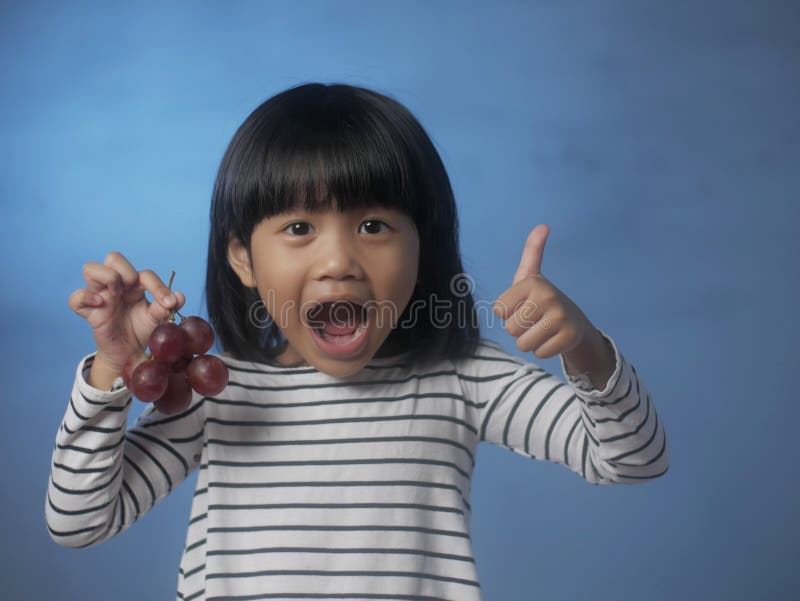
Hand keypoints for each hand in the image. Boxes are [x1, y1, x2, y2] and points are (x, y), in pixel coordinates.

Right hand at [68, 251, 185, 373]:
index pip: (144, 274)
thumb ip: (166, 307)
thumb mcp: (157, 319)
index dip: (158, 286)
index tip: (169, 303)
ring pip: (90, 268)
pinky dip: (85, 297)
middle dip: (127, 272)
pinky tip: (100, 305)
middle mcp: (116, 286)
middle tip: (133, 292)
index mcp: (135, 285)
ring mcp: (100, 295)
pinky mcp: (88, 311)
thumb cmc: (142, 330)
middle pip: (114, 257)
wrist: (128, 353)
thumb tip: (179, 297)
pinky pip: (75, 298)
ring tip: (116, 295)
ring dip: (107, 277)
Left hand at [492, 224, 593, 358]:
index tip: (522, 305)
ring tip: (541, 329)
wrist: (574, 322)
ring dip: (529, 341)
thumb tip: (543, 225)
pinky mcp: (569, 337)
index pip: (499, 310)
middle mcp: (548, 296)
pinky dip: (543, 350)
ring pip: (523, 343)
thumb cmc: (542, 299)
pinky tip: (552, 339)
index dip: (507, 312)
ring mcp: (561, 317)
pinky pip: (539, 353)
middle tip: (534, 320)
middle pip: (510, 328)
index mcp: (533, 281)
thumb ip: (532, 251)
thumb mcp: (530, 276)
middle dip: (519, 329)